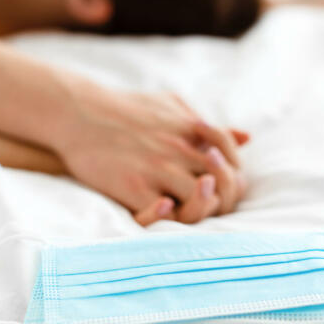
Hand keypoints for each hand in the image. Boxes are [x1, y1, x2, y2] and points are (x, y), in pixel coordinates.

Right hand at [54, 74, 248, 224]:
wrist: (77, 111)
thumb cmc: (126, 110)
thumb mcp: (172, 106)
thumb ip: (208, 124)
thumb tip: (246, 137)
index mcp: (191, 129)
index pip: (232, 159)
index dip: (234, 176)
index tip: (223, 187)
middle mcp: (179, 149)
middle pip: (223, 183)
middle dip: (225, 199)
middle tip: (213, 207)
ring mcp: (157, 168)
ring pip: (200, 201)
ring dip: (200, 211)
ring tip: (188, 211)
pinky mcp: (133, 186)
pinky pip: (165, 213)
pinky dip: (171, 217)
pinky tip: (166, 210)